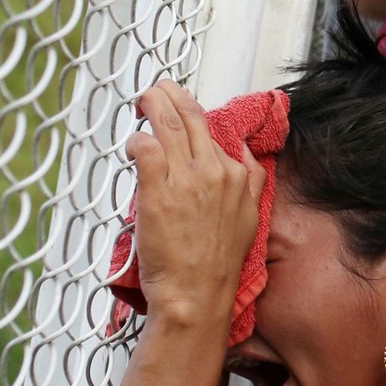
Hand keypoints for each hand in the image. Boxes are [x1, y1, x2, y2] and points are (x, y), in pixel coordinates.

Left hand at [128, 81, 263, 323]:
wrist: (196, 295)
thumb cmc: (217, 265)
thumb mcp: (249, 217)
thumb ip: (252, 180)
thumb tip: (245, 153)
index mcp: (238, 175)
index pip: (212, 129)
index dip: (191, 113)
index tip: (178, 107)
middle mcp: (215, 171)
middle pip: (190, 116)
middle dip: (169, 95)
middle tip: (155, 90)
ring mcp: (187, 179)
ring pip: (168, 124)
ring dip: (152, 106)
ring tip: (142, 101)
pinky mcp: (158, 190)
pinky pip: (146, 148)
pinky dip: (137, 141)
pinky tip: (132, 147)